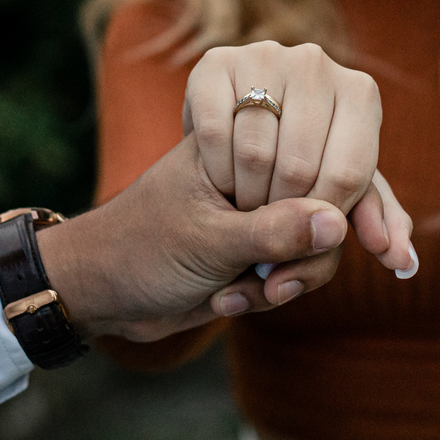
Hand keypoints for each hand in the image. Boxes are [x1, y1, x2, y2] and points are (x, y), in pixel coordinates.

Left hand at [36, 133, 346, 341]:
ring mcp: (262, 208)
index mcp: (239, 139)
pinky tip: (231, 301)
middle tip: (277, 283)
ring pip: (323, 239)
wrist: (101, 293)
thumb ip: (274, 232)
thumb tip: (337, 223)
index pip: (317, 151)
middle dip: (312, 252)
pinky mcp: (262, 246)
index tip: (336, 245)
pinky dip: (277, 289)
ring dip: (294, 276)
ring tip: (249, 295)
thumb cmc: (139, 250)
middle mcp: (258, 168)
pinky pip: (301, 265)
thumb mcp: (207, 242)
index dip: (338, 197)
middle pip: (333, 199)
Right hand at [182, 41, 415, 274]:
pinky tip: (220, 178)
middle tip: (271, 223)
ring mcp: (263, 55)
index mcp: (360, 92)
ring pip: (254, 153)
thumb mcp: (334, 196)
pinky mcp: (213, 62)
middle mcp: (315, 63)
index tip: (307, 236)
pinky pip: (214, 132)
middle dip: (282, 214)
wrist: (218, 154)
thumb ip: (371, 222)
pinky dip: (216, 172)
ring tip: (246, 204)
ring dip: (245, 199)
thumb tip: (402, 259)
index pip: (349, 175)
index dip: (323, 220)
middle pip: (300, 167)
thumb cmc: (288, 177)